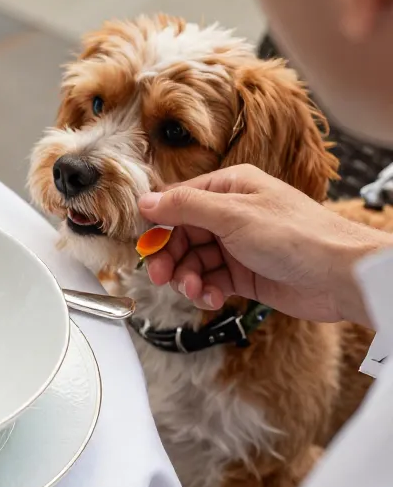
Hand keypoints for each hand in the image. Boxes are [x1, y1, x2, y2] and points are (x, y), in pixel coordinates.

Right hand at [139, 165, 390, 325]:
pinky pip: (211, 282)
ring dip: (188, 278)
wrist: (340, 276)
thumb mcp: (233, 214)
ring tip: (195, 290)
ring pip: (193, 262)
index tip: (146, 246)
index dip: (159, 225)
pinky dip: (207, 291)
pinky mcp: (245, 275)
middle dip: (170, 257)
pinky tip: (213, 298)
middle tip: (162, 276)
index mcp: (229, 187)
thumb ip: (185, 206)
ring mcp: (237, 246)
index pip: (178, 202)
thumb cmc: (297, 235)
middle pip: (181, 236)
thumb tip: (146, 200)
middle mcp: (231, 214)